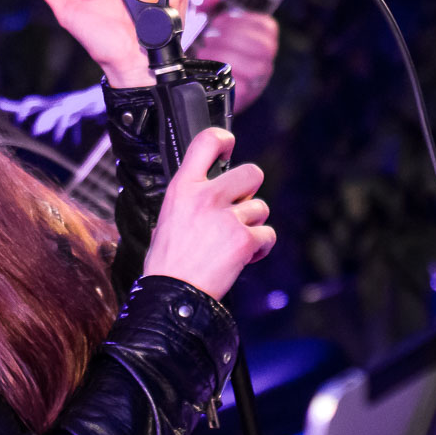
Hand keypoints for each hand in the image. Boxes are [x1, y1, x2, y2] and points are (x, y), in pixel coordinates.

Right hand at [142, 128, 274, 299]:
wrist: (171, 295)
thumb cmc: (168, 261)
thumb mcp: (168, 215)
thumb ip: (191, 196)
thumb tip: (212, 187)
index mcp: (183, 187)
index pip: (207, 141)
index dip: (223, 139)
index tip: (228, 146)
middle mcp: (206, 196)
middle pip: (251, 173)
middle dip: (250, 192)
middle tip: (238, 209)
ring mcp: (227, 217)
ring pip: (261, 208)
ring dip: (253, 225)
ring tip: (233, 243)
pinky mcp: (244, 239)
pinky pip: (268, 235)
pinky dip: (260, 248)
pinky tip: (243, 257)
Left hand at [189, 0, 277, 111]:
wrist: (207, 83)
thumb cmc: (214, 49)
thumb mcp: (213, 24)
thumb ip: (211, 7)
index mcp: (264, 39)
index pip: (267, 27)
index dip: (242, 21)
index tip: (219, 20)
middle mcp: (266, 59)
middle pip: (263, 47)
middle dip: (233, 37)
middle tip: (209, 35)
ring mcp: (258, 79)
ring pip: (255, 68)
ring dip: (226, 55)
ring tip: (205, 50)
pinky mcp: (246, 95)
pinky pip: (242, 87)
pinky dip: (224, 75)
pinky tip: (209, 68)